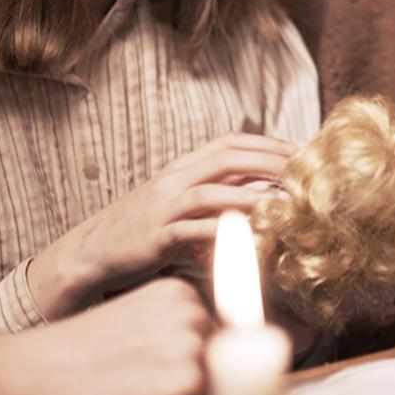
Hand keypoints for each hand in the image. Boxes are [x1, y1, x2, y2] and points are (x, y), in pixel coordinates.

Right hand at [0, 277, 216, 394]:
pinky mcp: (180, 389)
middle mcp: (192, 316)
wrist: (19, 380)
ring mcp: (190, 351)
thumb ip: (170, 336)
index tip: (164, 382)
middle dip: (199, 391)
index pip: (222, 340)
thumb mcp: (130, 325)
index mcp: (178, 296)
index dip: (201, 369)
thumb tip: (216, 365)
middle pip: (227, 370)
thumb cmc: (67, 360)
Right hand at [29, 133, 296, 316]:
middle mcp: (174, 180)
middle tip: (303, 173)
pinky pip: (194, 231)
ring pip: (213, 192)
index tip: (300, 151)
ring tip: (284, 205)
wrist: (92, 252)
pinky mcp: (157, 237)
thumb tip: (261, 189)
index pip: (229, 142)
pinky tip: (249, 239)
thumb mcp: (178, 202)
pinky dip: (223, 234)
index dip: (267, 144)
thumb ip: (214, 193)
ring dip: (252, 196)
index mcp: (181, 168)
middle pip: (227, 158)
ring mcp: (164, 207)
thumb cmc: (143, 229)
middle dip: (268, 161)